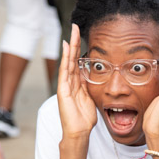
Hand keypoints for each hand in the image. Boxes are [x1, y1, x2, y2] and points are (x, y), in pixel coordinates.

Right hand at [57, 24, 96, 139]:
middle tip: (76, 26)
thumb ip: (91, 87)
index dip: (80, 49)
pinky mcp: (63, 90)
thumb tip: (96, 77)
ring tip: (72, 31)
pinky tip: (66, 47)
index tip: (82, 35)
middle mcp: (70, 82)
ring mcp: (65, 85)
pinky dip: (66, 58)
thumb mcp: (91, 98)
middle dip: (75, 42)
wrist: (78, 132)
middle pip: (72, 58)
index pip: (78, 62)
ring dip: (71, 46)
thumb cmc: (84, 119)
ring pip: (68, 61)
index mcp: (77, 84)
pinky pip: (65, 70)